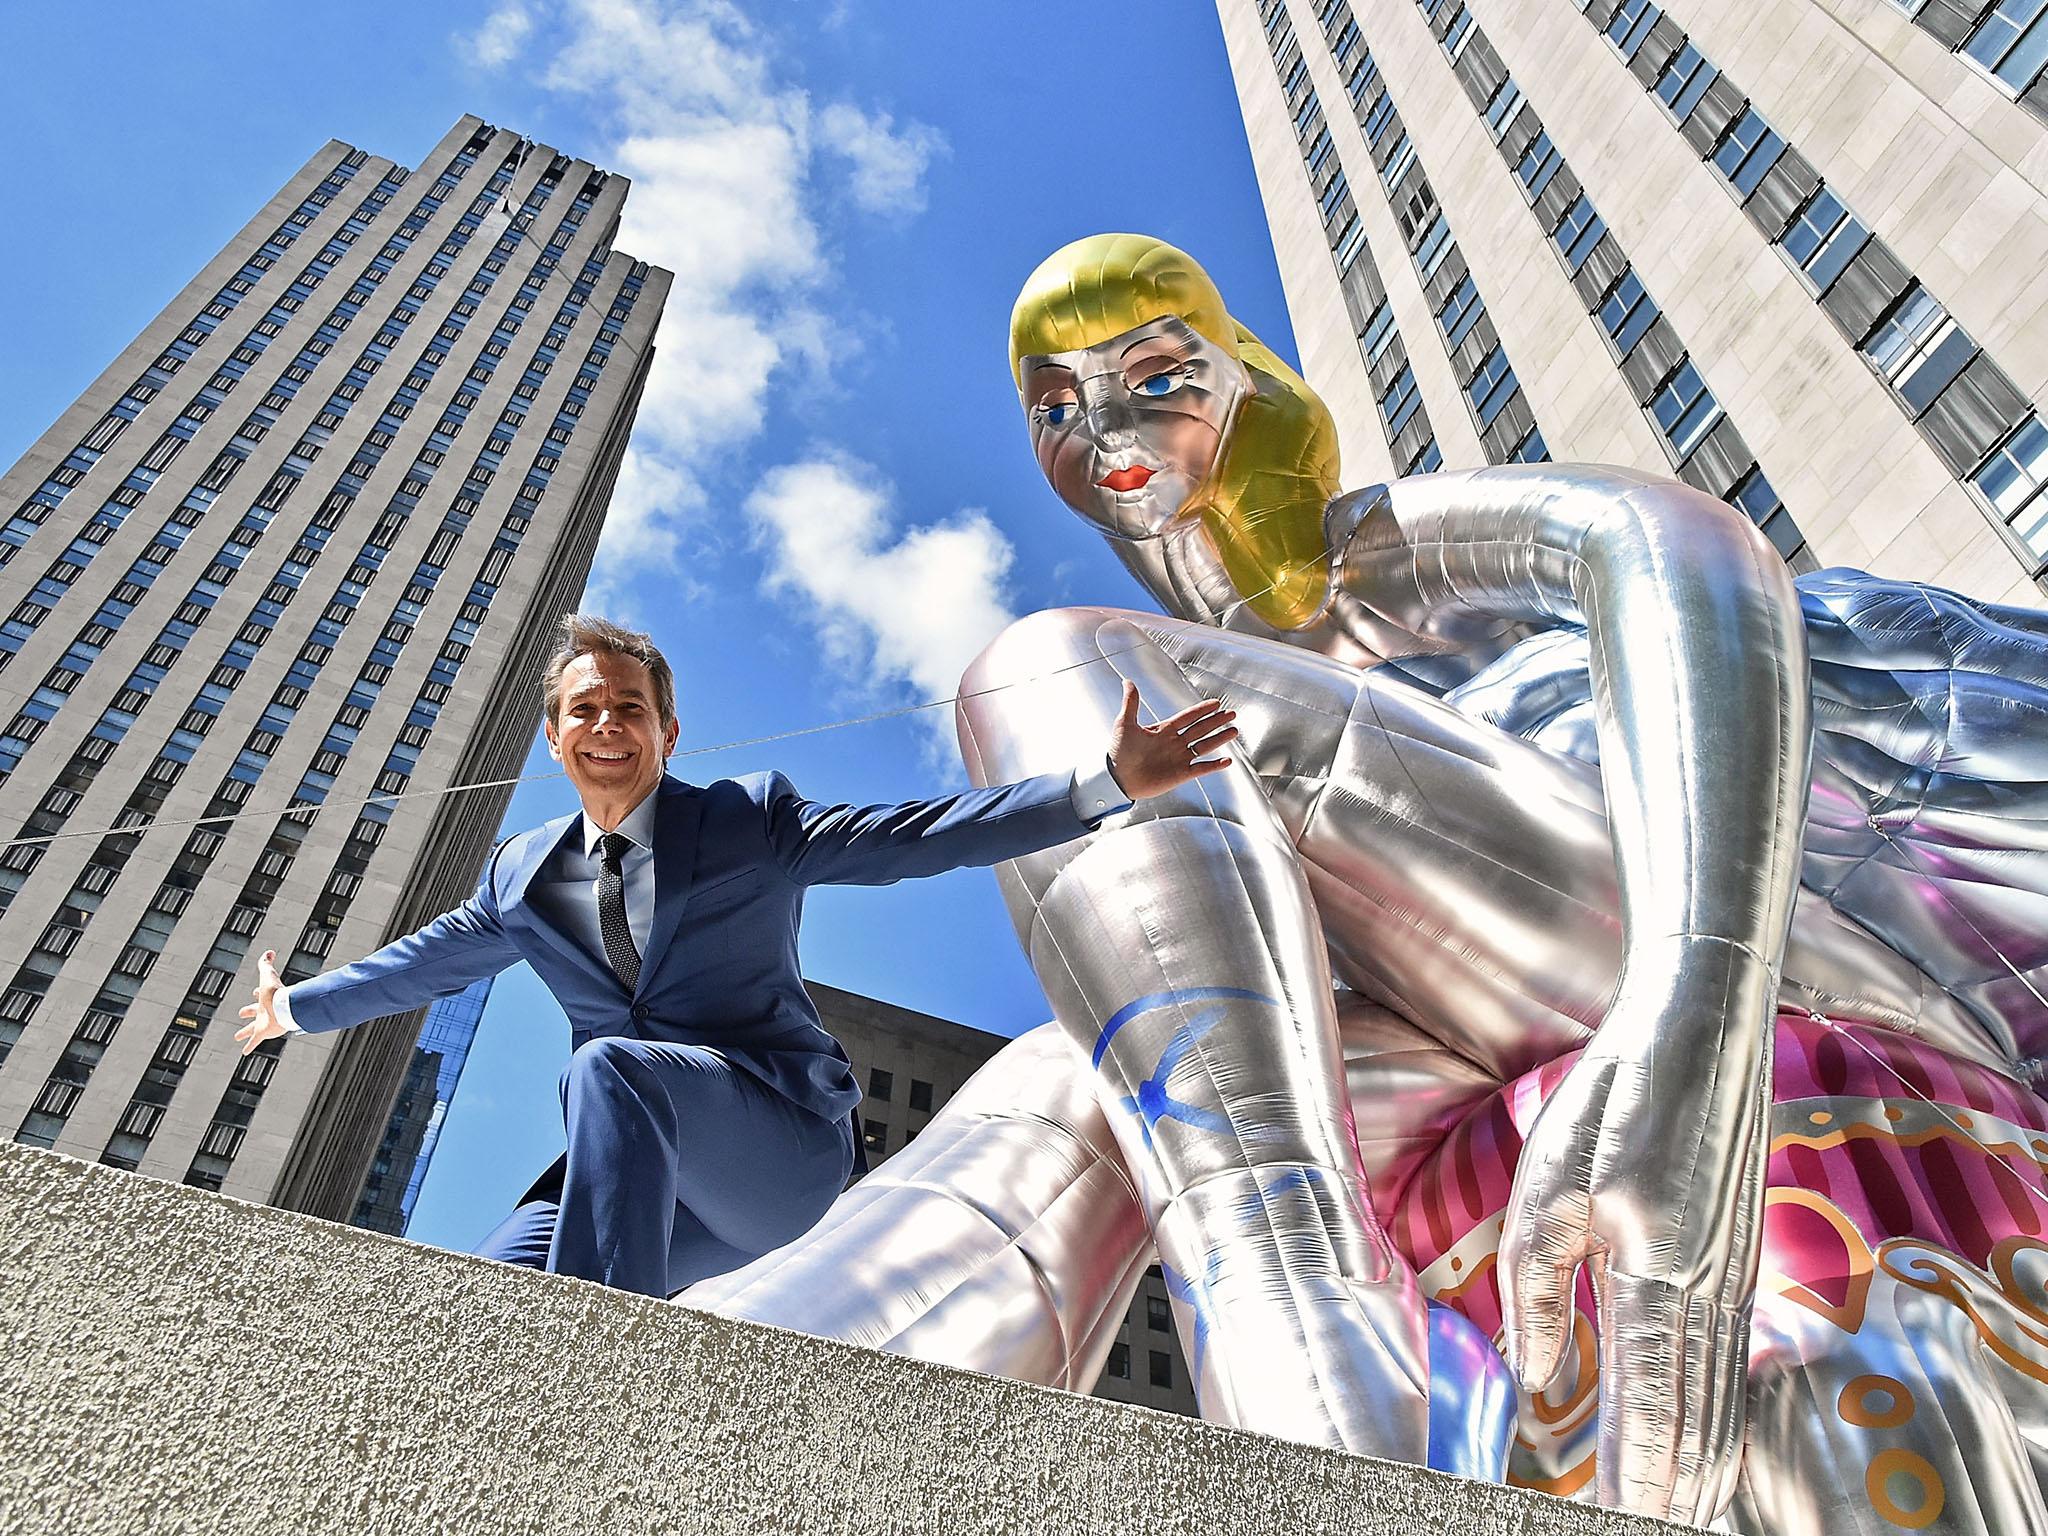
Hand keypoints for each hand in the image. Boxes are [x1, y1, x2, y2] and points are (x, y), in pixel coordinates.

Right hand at [235, 950, 287, 1055]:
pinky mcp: (262, 1033)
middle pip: (254, 1012)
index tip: (255, 991)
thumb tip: (270, 951)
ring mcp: (263, 1023)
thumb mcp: (267, 975)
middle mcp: (264, 1011)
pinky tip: (245, 1052)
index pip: (260, 995)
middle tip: (241, 1013)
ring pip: (251, 1029)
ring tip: (237, 1036)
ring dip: (245, 1032)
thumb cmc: (276, 992)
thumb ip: (266, 964)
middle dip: (247, 1011)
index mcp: (265, 999)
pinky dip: (249, 1047)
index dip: (257, 992)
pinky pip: (254, 1042)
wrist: (284, 1007)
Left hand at [1104, 681, 1238, 799]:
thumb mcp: (1124, 723)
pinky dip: (1214, 765)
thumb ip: (1131, 702)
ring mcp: (1178, 759)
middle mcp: (1174, 743)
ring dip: (1219, 739)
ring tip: (1234, 731)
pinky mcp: (1180, 774)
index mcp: (1163, 730)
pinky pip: (1201, 768)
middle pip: (1200, 729)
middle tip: (1231, 714)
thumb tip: (1128, 681)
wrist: (1116, 778)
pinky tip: (1227, 760)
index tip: (1216, 703)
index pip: (1188, 717)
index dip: (1202, 710)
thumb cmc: (1118, 752)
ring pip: (1204, 746)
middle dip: (1216, 721)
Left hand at [1499, 956, 1770, 1523]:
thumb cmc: (1617, 1097)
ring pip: (1723, 1399)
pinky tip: (1702, 1440)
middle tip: (1638, 1529)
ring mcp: (1735, 1275)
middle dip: (1671, 1489)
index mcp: (1656, 1271)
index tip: (1617, 1521)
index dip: (1633, 1476)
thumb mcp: (1549, 1187)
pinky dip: (1719, 1417)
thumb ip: (1540, 1290)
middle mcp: (1710, 1286)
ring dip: (1702, 1466)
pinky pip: (1731, 1361)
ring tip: (1676, 1513)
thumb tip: (1539, 1378)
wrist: (1699, 1029)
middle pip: (1697, 1420)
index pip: (1649, 1405)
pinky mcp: (1739, 1260)